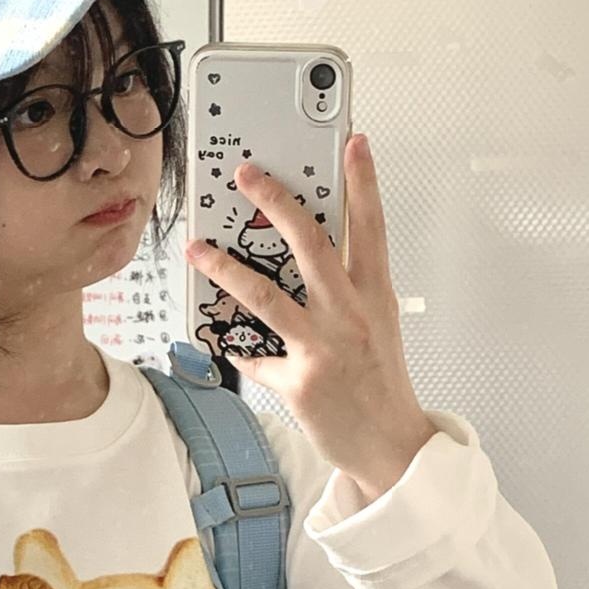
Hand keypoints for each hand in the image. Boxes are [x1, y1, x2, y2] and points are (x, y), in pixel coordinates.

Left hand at [185, 134, 435, 499]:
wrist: (391, 446)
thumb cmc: (380, 382)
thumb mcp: (377, 323)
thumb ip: (347, 287)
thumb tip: (306, 255)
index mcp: (375, 296)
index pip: (370, 227)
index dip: (363, 182)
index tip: (352, 142)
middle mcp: (350, 316)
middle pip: (309, 245)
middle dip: (275, 202)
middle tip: (245, 175)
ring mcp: (323, 348)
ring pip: (265, 294)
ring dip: (224, 267)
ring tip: (197, 247)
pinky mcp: (298, 382)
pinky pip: (253, 355)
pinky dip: (236, 347)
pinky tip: (226, 342)